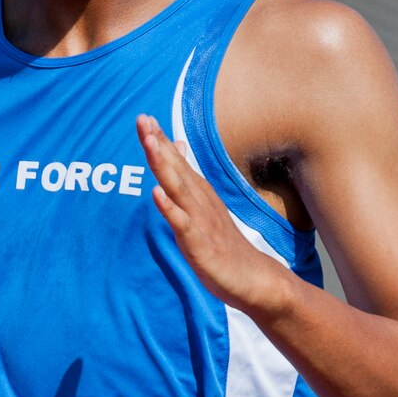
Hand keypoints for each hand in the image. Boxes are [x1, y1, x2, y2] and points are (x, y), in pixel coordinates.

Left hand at [137, 115, 290, 316]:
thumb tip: (176, 150)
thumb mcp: (205, 210)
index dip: (160, 141)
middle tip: (142, 119)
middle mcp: (201, 204)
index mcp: (200, 196)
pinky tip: (157, 194)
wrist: (255, 279)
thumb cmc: (226, 246)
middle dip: (158, 144)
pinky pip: (183, 225)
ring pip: (179, 190)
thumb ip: (187, 181)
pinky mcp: (202, 246)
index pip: (177, 163)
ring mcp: (202, 223)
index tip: (144, 117)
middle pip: (176, 170)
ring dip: (164, 166)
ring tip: (149, 143)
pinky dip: (170, 209)